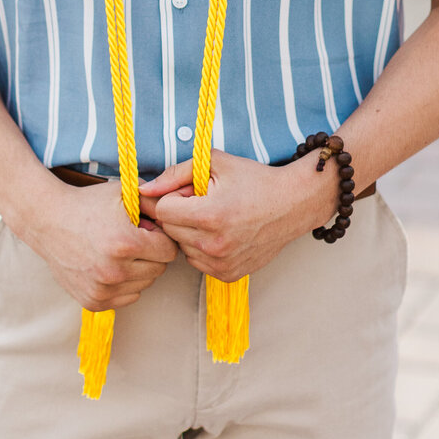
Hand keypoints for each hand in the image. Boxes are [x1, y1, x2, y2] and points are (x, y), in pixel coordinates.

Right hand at [32, 178, 178, 311]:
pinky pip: (128, 297)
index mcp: (125, 243)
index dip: (161, 236)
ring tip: (119, 250)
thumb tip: (179, 216)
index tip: (147, 229)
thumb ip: (156, 202)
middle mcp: (114, 271)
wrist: (48, 221)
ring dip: (139, 269)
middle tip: (133, 238)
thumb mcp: (124, 193)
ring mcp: (102, 289)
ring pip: (145, 284)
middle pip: (159, 270)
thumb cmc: (89, 204)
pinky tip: (109, 265)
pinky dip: (125, 283)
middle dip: (152, 253)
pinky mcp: (93, 301)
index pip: (169, 251)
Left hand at [139, 149, 330, 282]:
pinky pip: (197, 261)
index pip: (162, 211)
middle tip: (203, 201)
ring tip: (214, 217)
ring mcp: (222, 264)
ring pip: (181, 248)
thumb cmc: (254, 180)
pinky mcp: (228, 275)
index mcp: (210, 216)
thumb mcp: (215, 163)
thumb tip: (145, 190)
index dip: (172, 197)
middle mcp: (214, 245)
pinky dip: (202, 247)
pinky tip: (221, 232)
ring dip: (189, 232)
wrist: (293, 204)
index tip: (190, 191)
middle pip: (169, 230)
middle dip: (179, 213)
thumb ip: (175, 173)